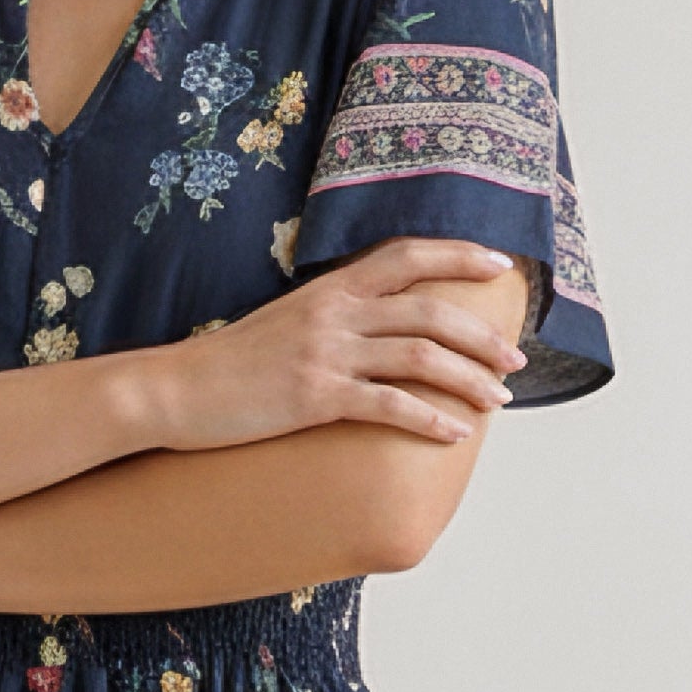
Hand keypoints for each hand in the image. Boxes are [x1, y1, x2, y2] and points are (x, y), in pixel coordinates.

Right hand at [138, 237, 526, 453]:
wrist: (176, 390)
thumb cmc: (232, 363)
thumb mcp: (287, 321)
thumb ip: (335, 313)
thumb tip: (379, 325)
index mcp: (330, 288)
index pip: (407, 256)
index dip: (458, 255)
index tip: (498, 265)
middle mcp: (335, 312)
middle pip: (430, 310)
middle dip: (481, 334)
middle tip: (516, 359)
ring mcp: (327, 354)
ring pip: (420, 356)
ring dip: (469, 378)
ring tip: (499, 400)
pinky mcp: (315, 398)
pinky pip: (388, 405)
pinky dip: (429, 420)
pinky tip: (455, 435)